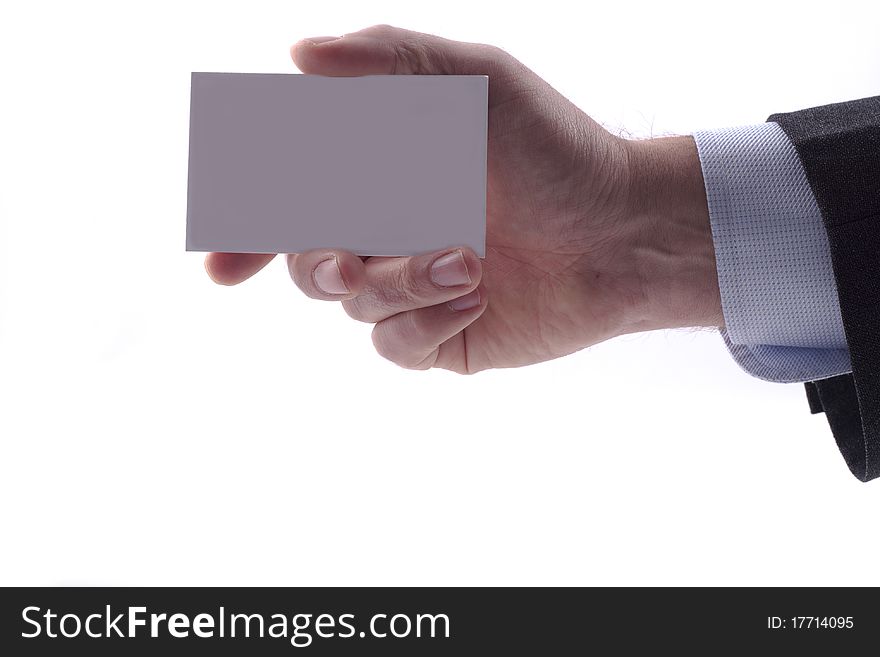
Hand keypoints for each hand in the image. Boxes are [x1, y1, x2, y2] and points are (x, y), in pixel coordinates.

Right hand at [206, 25, 722, 372]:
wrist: (623, 231)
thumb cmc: (555, 150)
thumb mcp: (479, 83)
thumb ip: (389, 61)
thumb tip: (298, 55)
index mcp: (380, 171)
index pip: (287, 194)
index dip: (242, 223)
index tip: (220, 256)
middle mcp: (386, 229)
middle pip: (303, 258)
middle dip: (315, 263)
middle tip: (344, 262)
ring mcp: (410, 284)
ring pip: (351, 303)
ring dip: (401, 283)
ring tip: (469, 261)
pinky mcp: (438, 334)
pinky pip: (393, 345)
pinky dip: (428, 320)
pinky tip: (480, 293)